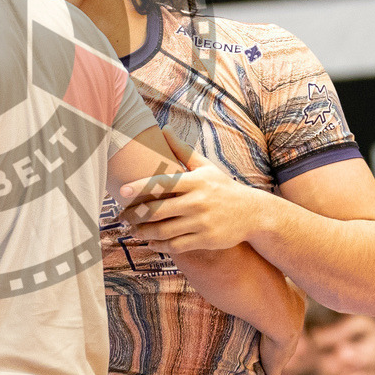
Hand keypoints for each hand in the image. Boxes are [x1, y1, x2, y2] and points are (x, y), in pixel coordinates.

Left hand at [119, 129, 260, 252]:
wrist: (253, 213)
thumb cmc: (223, 187)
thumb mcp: (205, 166)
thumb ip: (182, 150)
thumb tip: (164, 128)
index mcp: (195, 181)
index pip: (163, 183)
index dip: (141, 186)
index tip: (122, 190)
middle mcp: (197, 202)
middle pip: (158, 210)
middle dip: (136, 215)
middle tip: (122, 216)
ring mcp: (201, 222)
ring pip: (164, 230)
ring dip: (144, 232)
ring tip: (133, 229)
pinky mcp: (205, 239)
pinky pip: (176, 245)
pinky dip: (160, 245)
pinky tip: (150, 242)